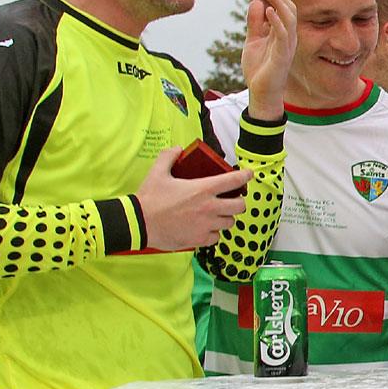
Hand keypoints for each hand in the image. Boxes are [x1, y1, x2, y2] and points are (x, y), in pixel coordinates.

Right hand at [135, 148, 252, 250]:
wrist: (138, 223)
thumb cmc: (149, 199)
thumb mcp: (157, 172)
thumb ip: (169, 157)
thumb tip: (177, 149)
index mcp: (203, 189)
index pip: (234, 181)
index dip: (245, 176)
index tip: (248, 175)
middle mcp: (209, 208)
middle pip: (240, 206)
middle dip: (238, 201)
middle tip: (231, 200)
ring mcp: (205, 225)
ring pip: (230, 223)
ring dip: (225, 218)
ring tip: (217, 215)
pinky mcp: (199, 240)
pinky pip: (216, 238)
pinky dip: (213, 233)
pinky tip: (205, 229)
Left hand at [242, 0, 298, 120]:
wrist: (260, 93)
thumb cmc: (258, 69)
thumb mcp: (252, 40)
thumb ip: (255, 22)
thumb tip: (256, 1)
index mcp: (282, 33)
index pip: (284, 8)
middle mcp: (288, 37)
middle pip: (290, 10)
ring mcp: (287, 46)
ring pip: (289, 19)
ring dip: (279, 3)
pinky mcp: (282, 56)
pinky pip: (283, 35)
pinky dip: (276, 20)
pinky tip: (267, 10)